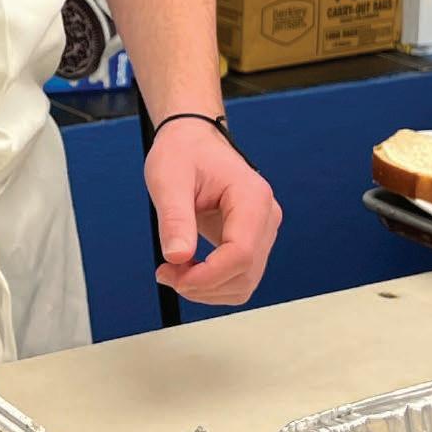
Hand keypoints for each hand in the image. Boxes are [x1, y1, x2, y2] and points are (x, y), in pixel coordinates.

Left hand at [147, 117, 280, 303]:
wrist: (193, 143)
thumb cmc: (183, 153)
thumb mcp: (168, 180)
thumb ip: (175, 218)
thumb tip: (177, 257)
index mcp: (252, 197)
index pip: (241, 253)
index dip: (208, 275)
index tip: (173, 276)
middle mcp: (266, 216)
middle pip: (245, 273)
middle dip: (203, 284)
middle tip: (165, 272)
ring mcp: (263, 231)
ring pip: (244, 283)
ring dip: (207, 289)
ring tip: (173, 270)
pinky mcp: (253, 241)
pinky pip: (240, 277)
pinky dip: (213, 284)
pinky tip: (188, 269)